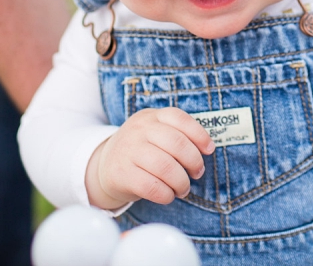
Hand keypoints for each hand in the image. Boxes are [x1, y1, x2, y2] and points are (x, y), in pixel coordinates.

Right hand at [85, 107, 214, 209]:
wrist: (104, 166)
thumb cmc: (141, 151)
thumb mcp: (154, 133)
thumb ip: (177, 135)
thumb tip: (207, 148)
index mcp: (151, 117)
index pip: (179, 118)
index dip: (199, 134)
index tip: (209, 150)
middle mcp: (138, 130)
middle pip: (176, 143)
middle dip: (194, 161)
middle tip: (197, 173)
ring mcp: (128, 151)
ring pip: (166, 167)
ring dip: (181, 182)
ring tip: (183, 188)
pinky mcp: (121, 174)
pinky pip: (152, 186)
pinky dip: (166, 194)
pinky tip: (168, 195)